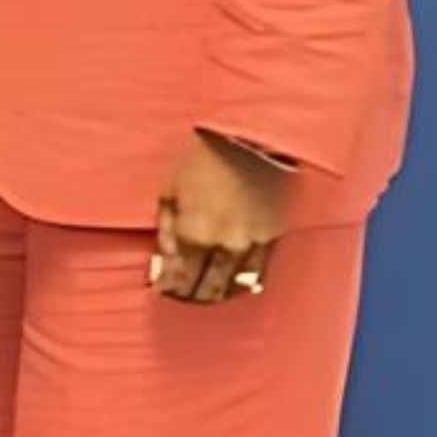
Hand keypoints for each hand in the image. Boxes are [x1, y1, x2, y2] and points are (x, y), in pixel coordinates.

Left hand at [150, 130, 295, 303]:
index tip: (164, 293)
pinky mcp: (274, 235)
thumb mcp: (169, 191)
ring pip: (235, 284)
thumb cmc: (200, 158)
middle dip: (193, 296)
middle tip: (182, 299)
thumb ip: (167, 232)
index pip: (182, 279)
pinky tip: (235, 285)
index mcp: (196, 235)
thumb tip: (162, 264)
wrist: (250, 137)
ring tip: (206, 297)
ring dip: (219, 293)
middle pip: (209, 287)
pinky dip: (244, 282)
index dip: (172, 290)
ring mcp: (254, 242)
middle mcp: (226, 245)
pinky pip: (259, 270)